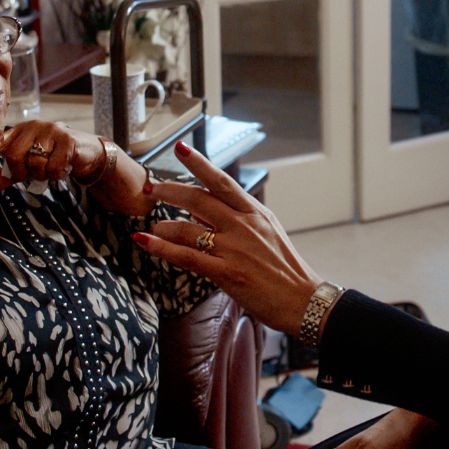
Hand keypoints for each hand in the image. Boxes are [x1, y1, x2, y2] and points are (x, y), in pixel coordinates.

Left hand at [0, 122, 155, 216]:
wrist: (88, 154)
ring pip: (35, 164)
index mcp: (21, 131)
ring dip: (44, 174)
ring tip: (52, 168)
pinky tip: (64, 168)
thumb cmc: (55, 158)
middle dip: (24, 172)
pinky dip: (57, 175)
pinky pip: (53, 168)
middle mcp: (34, 126)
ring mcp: (52, 131)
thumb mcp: (30, 167)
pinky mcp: (67, 140)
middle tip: (36, 173)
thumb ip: (9, 175)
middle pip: (15, 158)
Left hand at [133, 143, 322, 335]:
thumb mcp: (266, 232)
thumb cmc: (284, 267)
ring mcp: (234, 249)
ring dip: (164, 225)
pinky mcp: (227, 273)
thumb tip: (200, 210)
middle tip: (150, 188)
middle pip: (199, 199)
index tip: (180, 148)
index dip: (199, 163)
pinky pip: (187, 257)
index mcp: (254, 212)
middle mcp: (243, 225)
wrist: (303, 299)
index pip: (222, 181)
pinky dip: (163, 248)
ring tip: (150, 227)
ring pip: (189, 229)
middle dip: (170, 191)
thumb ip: (235, 218)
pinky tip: (146, 243)